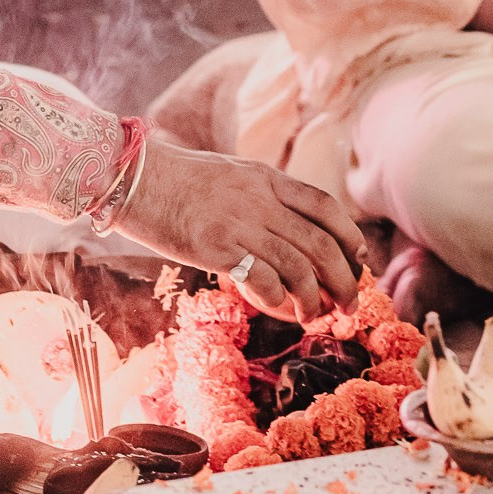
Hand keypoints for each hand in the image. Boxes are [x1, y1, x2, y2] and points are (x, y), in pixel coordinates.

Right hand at [121, 141, 365, 317]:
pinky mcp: (217, 248)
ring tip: (314, 318)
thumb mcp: (229, 175)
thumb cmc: (174, 180)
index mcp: (267, 179)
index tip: (359, 260)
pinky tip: (275, 307)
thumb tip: (284, 227)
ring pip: (300, 267)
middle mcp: (261, 200)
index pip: (326, 206)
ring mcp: (241, 224)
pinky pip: (264, 280)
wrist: (133, 178)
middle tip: (349, 305)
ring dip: (314, 299)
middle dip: (345, 280)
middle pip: (322, 244)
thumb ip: (259, 195)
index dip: (350, 236)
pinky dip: (277, 299)